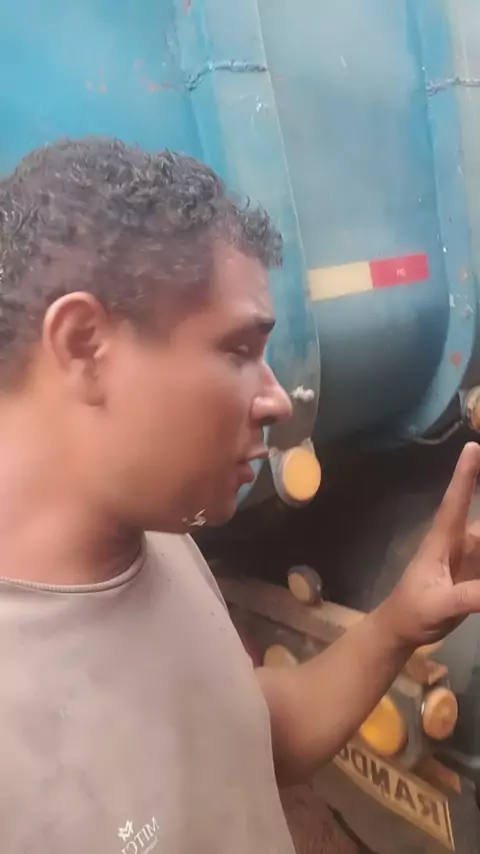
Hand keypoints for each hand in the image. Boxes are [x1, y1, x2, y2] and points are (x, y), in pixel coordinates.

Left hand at [379, 442, 479, 647]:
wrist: (403, 628)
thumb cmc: (412, 610)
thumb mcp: (440, 604)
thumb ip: (472, 596)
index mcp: (443, 540)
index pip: (455, 501)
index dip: (465, 474)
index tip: (473, 446)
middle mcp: (458, 542)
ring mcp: (470, 557)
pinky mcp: (478, 574)